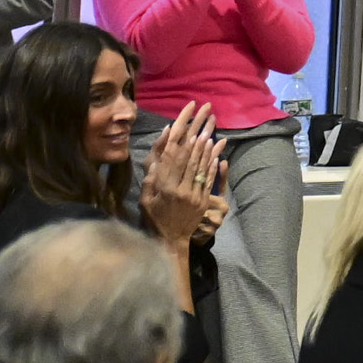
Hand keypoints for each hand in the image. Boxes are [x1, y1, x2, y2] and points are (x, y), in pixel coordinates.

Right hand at [140, 116, 225, 248]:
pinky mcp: (203, 201)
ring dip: (206, 148)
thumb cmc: (153, 219)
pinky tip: (216, 154)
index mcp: (164, 188)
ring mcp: (194, 195)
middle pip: (189, 158)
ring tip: (210, 131)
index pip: (172, 159)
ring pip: (201, 166)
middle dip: (196, 136)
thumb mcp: (145, 200)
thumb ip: (150, 180)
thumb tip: (156, 159)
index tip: (183, 125)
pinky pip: (209, 180)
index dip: (178, 140)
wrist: (170, 241)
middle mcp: (180, 189)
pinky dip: (212, 165)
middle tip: (203, 121)